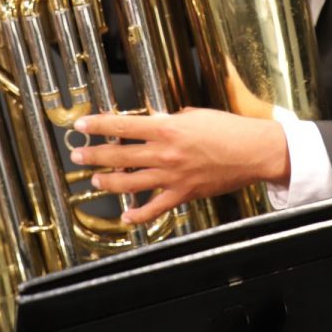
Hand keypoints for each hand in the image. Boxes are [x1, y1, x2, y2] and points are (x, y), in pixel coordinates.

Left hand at [70, 108, 290, 224]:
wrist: (253, 151)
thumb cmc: (228, 129)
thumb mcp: (194, 115)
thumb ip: (169, 120)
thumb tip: (152, 123)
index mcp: (168, 129)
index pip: (123, 126)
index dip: (98, 126)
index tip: (82, 126)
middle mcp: (166, 153)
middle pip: (119, 155)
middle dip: (94, 155)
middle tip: (78, 155)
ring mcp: (173, 177)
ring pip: (130, 183)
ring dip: (108, 181)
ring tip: (94, 179)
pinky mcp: (184, 193)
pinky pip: (155, 208)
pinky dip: (138, 215)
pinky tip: (125, 216)